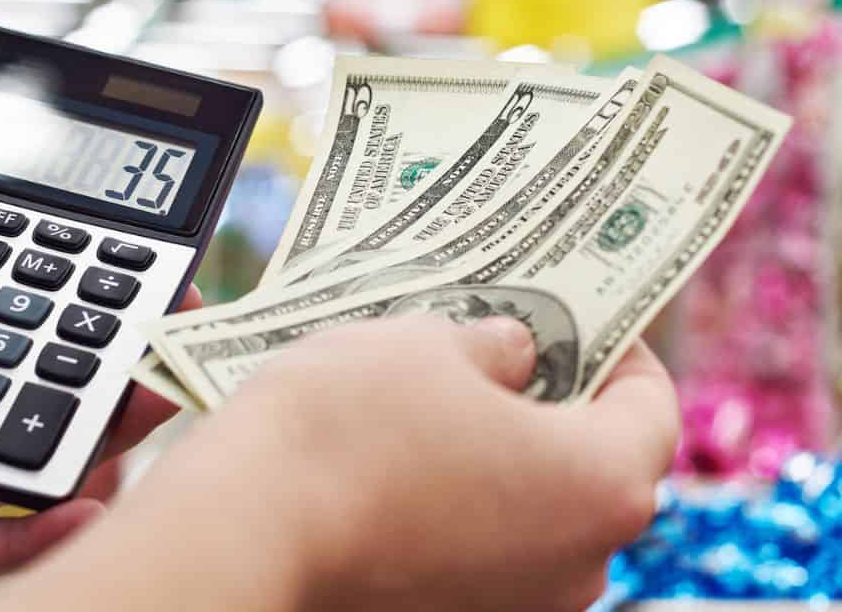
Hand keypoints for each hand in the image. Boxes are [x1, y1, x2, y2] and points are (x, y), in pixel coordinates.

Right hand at [0, 316, 676, 611]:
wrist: (247, 527)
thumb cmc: (345, 426)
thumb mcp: (429, 343)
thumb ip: (494, 344)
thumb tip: (511, 352)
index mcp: (600, 484)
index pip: (651, 406)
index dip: (618, 347)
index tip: (582, 315)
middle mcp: (577, 563)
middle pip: (591, 461)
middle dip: (550, 396)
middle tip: (500, 340)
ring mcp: (515, 605)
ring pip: (530, 507)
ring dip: (498, 448)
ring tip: (436, 390)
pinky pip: (479, 545)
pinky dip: (458, 496)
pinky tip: (401, 451)